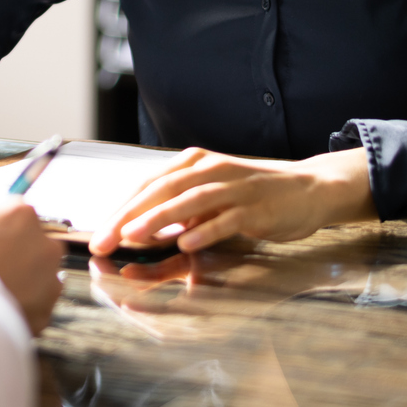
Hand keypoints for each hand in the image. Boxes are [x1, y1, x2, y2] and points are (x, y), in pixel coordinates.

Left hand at [87, 146, 375, 256]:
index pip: (149, 185)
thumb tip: (139, 228)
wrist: (308, 190)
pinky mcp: (256, 206)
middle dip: (129, 216)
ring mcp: (234, 186)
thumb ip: (178, 209)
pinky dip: (205, 230)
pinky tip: (186, 244)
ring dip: (159, 219)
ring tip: (134, 236)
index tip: (99, 233)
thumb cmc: (253, 195)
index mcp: (194, 163)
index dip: (121, 209)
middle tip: (104, 240)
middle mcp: (210, 169)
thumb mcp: (210, 196)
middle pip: (161, 191)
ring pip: (189, 201)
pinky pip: (226, 219)